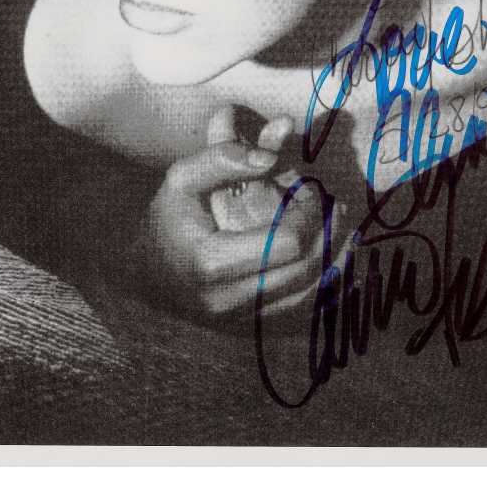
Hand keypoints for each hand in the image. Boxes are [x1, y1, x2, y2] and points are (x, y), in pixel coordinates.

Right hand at [144, 105, 323, 316]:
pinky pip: (302, 311)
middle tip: (335, 204)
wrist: (146, 271)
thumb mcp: (182, 177)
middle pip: (304, 271)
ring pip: (309, 296)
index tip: (309, 188)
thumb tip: (271, 157)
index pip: (285, 244)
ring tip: (340, 226)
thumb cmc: (168, 218)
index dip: (307, 214)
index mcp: (211, 262)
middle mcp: (228, 300)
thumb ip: (223, 158)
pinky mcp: (251, 328)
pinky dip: (324, 283)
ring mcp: (241, 321)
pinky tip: (333, 256)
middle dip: (327, 234)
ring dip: (333, 258)